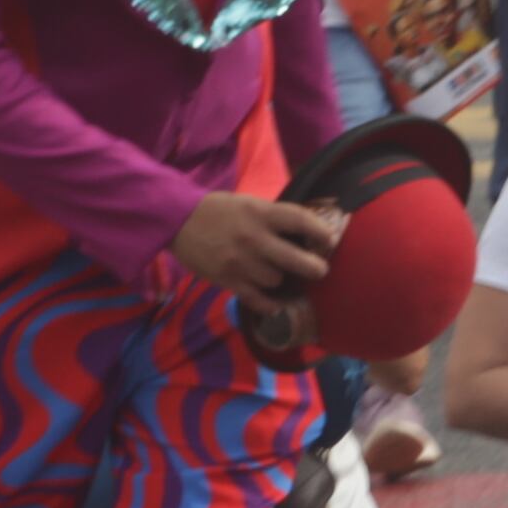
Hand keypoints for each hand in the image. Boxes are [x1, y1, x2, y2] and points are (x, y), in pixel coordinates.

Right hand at [170, 192, 342, 307]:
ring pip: (277, 280)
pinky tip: (274, 302)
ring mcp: (241, 262)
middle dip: (315, 267)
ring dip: (281, 279)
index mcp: (260, 214)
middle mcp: (254, 238)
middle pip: (296, 259)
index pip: (300, 220)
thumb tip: (306, 229)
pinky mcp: (228, 280)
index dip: (320, 230)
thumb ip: (273, 216)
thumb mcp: (248, 203)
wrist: (177, 221)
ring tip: (277, 275)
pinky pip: (258, 300)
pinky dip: (270, 304)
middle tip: (320, 270)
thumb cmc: (217, 210)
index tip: (329, 240)